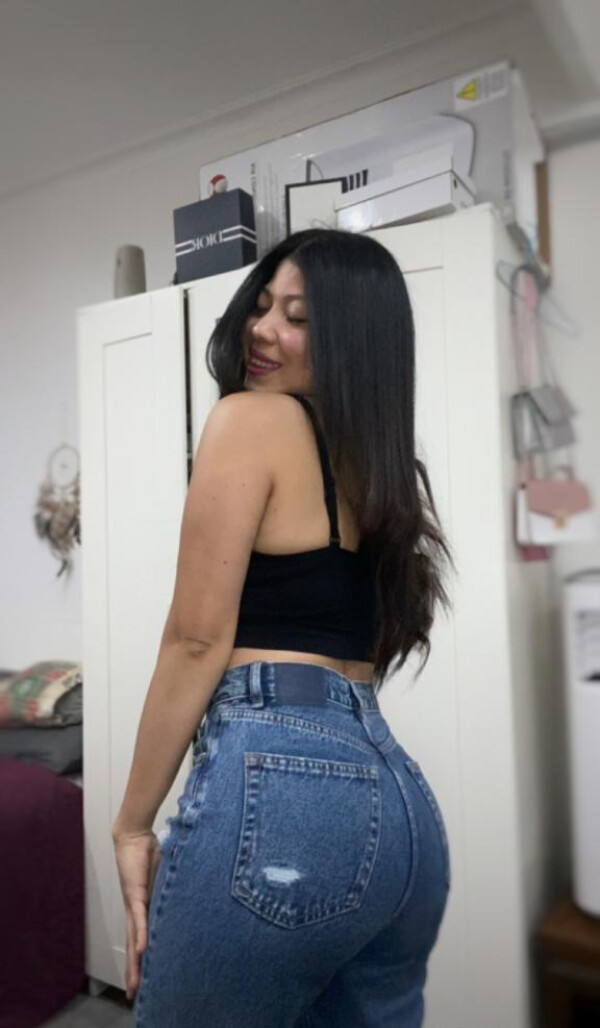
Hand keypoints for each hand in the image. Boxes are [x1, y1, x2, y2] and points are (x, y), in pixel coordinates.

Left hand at [112, 827, 161, 1001]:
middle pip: (134, 946)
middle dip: (135, 971)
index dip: (140, 959)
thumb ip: (173, 886)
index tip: (142, 979)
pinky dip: (141, 934)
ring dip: (135, 962)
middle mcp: (135, 909)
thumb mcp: (165, 874)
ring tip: (136, 982)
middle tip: (134, 994)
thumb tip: (191, 890)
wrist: (133, 833)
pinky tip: (142, 950)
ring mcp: (134, 902)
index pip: (141, 938)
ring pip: (135, 938)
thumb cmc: (148, 851)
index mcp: (142, 906)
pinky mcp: (136, 893)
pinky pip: (140, 918)